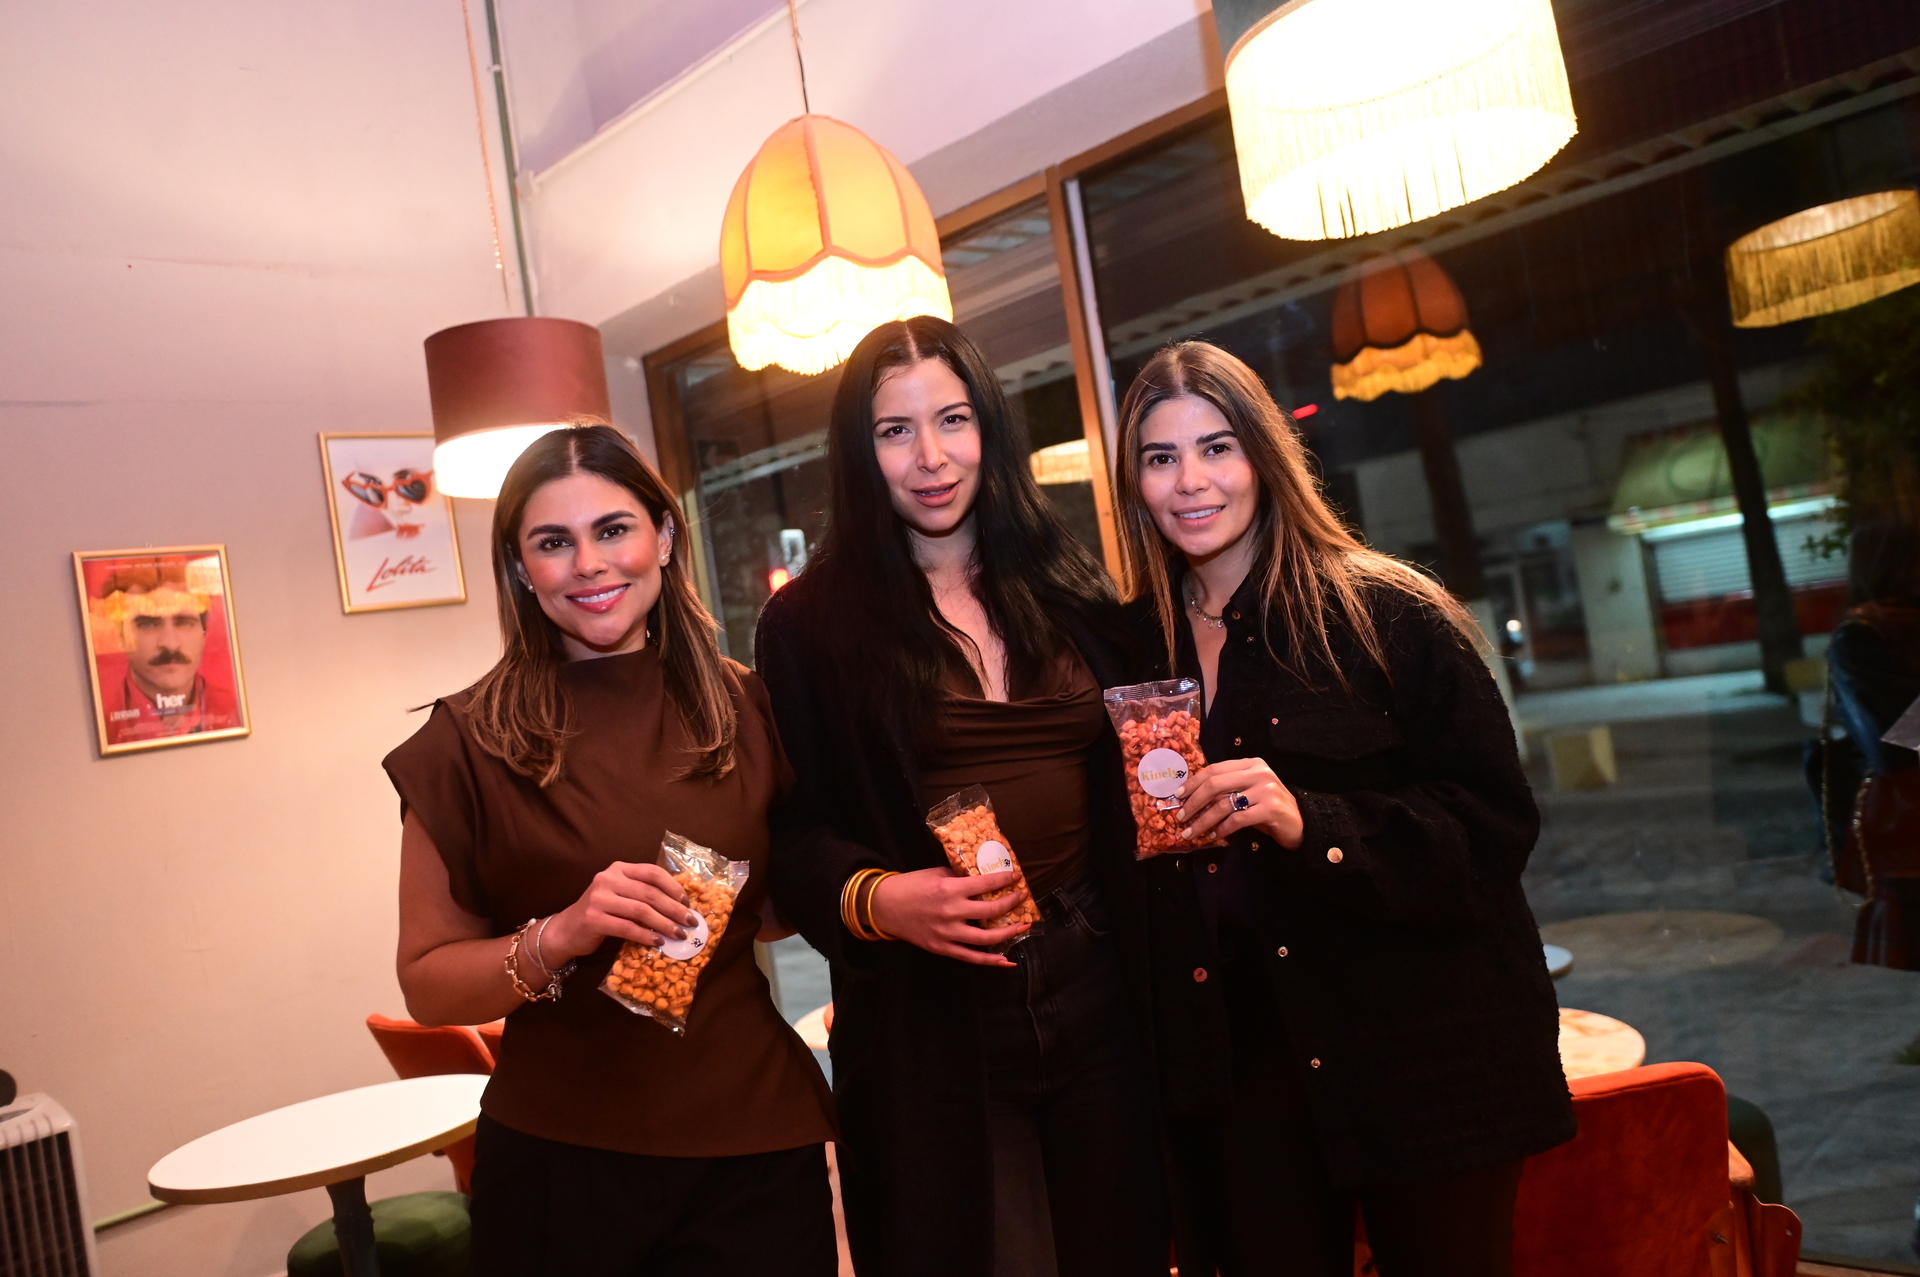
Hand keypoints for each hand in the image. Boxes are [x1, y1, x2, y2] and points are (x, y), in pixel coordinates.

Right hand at [540, 862, 699, 965]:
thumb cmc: (602, 913)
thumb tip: (681, 906)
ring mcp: (598, 898)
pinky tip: (657, 942)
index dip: (673, 887)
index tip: (688, 903)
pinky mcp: (593, 919)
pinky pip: (627, 927)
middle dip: (674, 909)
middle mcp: (607, 879)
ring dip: (664, 924)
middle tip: (690, 922)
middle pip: (649, 893)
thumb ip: (643, 893)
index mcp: (618, 868)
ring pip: (641, 911)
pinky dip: (646, 935)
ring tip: (678, 935)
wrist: (567, 930)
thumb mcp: (621, 895)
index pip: (652, 873)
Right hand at [869, 867, 1029, 967]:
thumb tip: (981, 878)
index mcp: (949, 889)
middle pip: (991, 911)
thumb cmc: (910, 885)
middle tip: (1022, 898)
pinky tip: (1006, 960)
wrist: (884, 906)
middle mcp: (951, 912)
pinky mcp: (942, 948)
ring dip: (1009, 932)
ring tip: (1023, 925)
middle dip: (1011, 903)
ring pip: (986, 938)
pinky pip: (970, 957)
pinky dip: (990, 960)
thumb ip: (958, 877)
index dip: (1004, 881)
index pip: (985, 885)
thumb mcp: (935, 873)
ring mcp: (947, 933)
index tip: (1016, 878)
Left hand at [1176, 758, 1303, 848]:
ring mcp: (1266, 790)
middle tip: (1181, 817)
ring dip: (1203, 820)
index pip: (1214, 769)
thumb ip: (1226, 789)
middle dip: (1193, 802)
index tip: (1178, 796)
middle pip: (1215, 784)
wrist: (1300, 823)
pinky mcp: (1270, 809)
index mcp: (1250, 764)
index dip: (1193, 782)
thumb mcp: (1247, 792)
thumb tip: (1190, 797)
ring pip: (1223, 804)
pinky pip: (1237, 820)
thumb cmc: (1267, 808)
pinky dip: (1221, 829)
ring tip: (1191, 832)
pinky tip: (1214, 836)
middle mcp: (1259, 772)